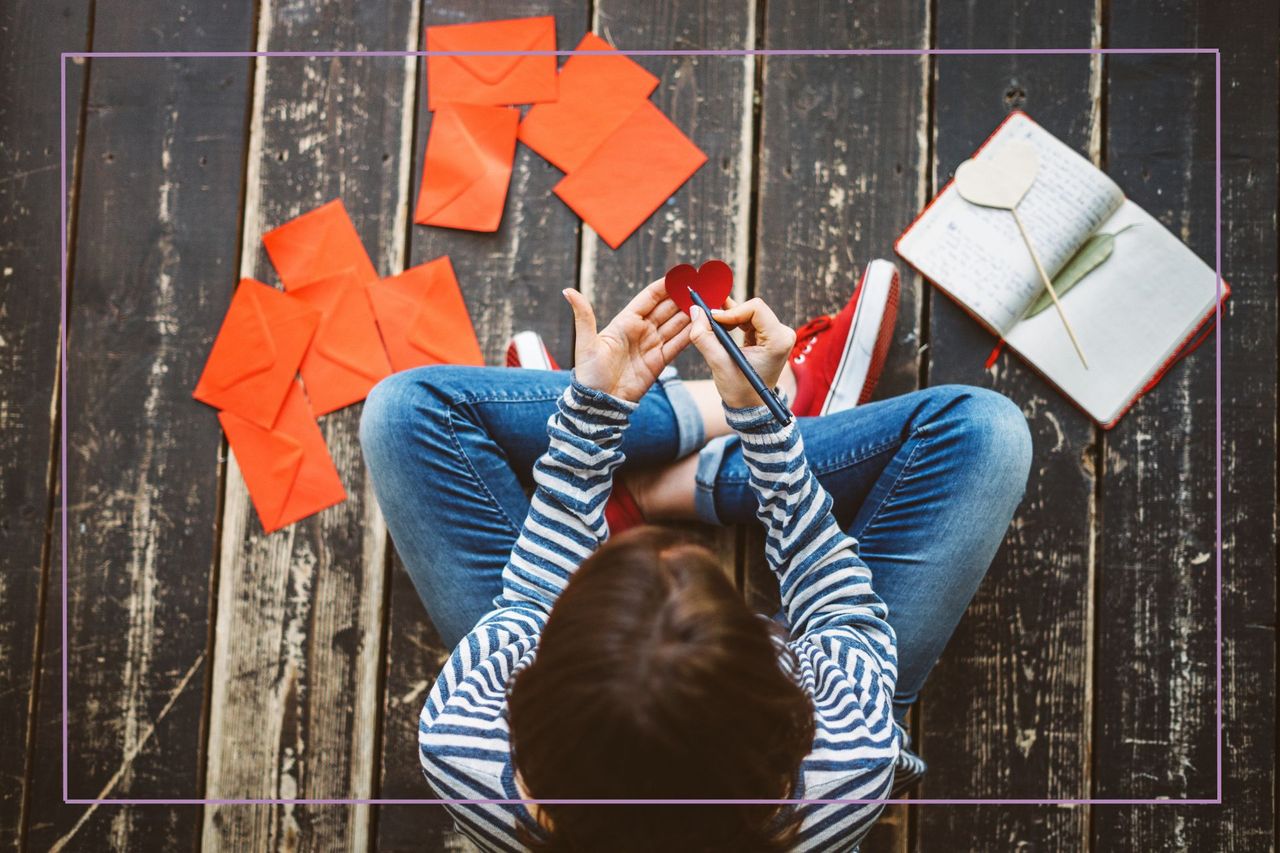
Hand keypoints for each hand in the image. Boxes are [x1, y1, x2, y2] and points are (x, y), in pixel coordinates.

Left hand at [563, 279, 692, 402]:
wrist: (600, 403)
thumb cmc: (589, 373)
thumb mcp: (586, 343)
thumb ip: (584, 316)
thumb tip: (567, 290)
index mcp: (625, 321)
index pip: (649, 298)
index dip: (665, 286)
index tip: (681, 275)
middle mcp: (641, 331)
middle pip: (667, 308)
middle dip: (683, 296)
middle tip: (702, 285)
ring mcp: (652, 345)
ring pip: (676, 324)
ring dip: (691, 313)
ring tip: (708, 301)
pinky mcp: (660, 361)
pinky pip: (678, 344)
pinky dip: (691, 334)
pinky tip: (703, 323)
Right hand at [688, 296, 795, 408]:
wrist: (751, 406)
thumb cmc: (740, 390)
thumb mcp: (719, 364)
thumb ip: (704, 337)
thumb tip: (695, 310)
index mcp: (778, 340)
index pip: (755, 309)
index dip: (731, 311)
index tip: (712, 319)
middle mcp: (782, 334)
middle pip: (752, 309)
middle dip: (728, 312)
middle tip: (707, 317)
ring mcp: (777, 334)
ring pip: (748, 312)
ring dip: (728, 317)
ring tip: (712, 325)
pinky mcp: (769, 335)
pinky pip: (749, 319)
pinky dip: (732, 321)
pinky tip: (720, 329)